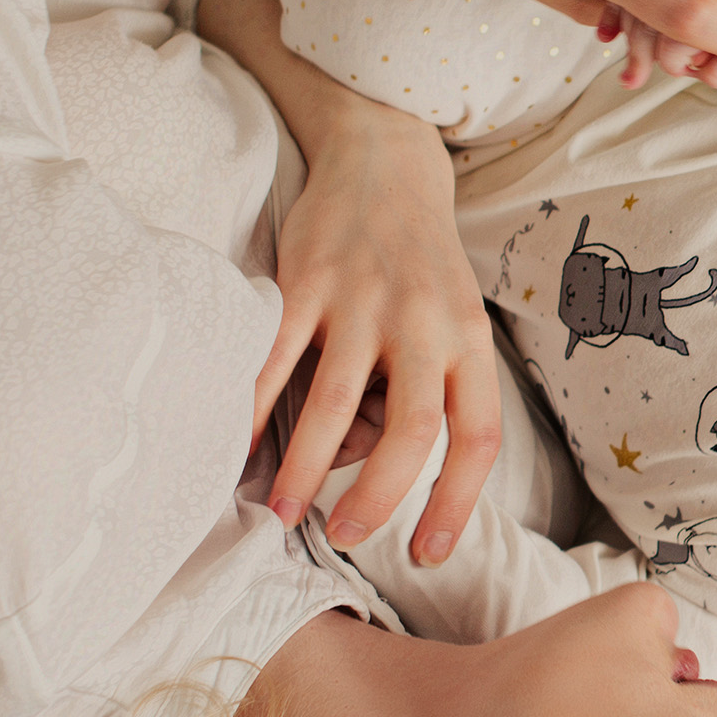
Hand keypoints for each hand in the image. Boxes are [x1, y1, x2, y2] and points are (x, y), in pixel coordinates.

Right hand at [256, 110, 497, 564]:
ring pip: (337, 404)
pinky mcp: (308, 281)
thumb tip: (373, 469)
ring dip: (306, 468)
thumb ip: (428, 388)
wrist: (387, 163)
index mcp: (470, 341)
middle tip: (348, 537)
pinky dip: (256, 409)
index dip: (457, 503)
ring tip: (284, 514)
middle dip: (378, 498)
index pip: (477, 438)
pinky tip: (240, 447)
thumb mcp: (453, 322)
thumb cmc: (422, 264)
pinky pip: (277, 357)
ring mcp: (364, 301)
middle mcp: (424, 324)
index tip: (429, 553)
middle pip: (411, 432)